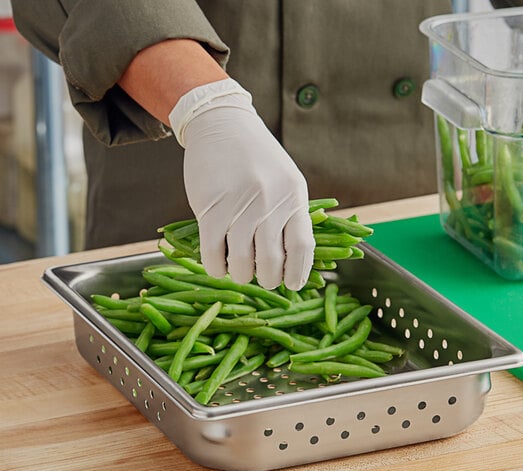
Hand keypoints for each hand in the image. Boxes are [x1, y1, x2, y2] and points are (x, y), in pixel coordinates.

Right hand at [169, 79, 314, 289]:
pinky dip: (216, 268)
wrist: (223, 122)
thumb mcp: (287, 181)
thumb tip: (294, 261)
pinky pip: (213, 252)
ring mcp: (239, 206)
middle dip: (267, 280)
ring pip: (241, 261)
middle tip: (263, 280)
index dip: (298, 273)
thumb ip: (291, 216)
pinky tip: (219, 267)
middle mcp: (269, 203)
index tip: (291, 285)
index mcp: (293, 198)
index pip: (302, 248)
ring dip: (241, 276)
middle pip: (271, 261)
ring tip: (240, 272)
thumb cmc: (258, 158)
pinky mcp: (210, 207)